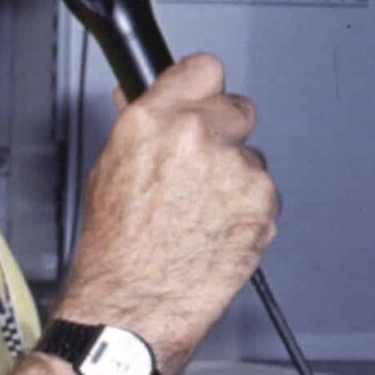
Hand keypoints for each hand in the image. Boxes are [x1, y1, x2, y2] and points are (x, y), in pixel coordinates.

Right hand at [60, 53, 277, 374]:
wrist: (134, 305)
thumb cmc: (116, 250)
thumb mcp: (110, 170)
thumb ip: (142, 128)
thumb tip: (148, 100)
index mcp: (153, 120)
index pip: (203, 68)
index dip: (204, 87)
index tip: (205, 98)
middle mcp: (197, 136)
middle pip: (238, 108)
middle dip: (225, 133)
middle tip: (204, 168)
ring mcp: (235, 169)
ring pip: (252, 157)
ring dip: (236, 178)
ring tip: (201, 213)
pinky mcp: (263, 203)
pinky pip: (264, 193)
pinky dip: (249, 210)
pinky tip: (217, 231)